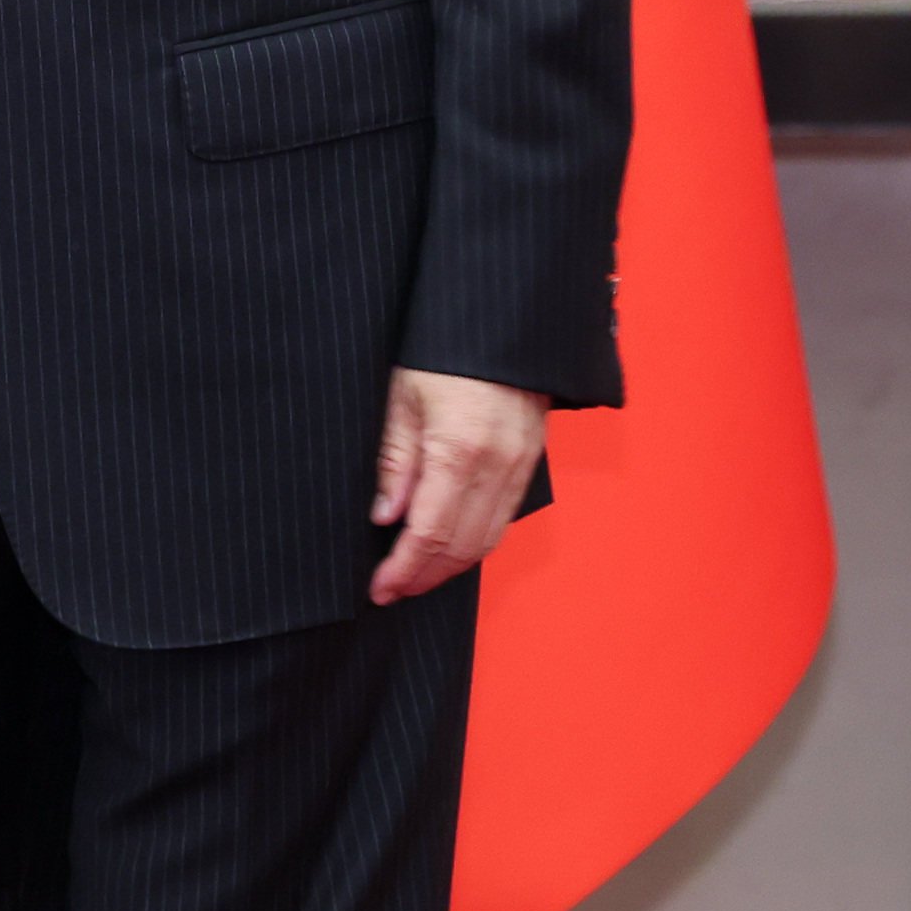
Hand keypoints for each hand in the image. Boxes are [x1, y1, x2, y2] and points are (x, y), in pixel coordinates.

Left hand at [368, 366, 549, 602]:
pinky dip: (476, 541)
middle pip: (462, 547)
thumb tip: (385, 516)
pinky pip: (504, 518)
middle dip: (425, 576)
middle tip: (392, 590)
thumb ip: (396, 460)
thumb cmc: (440, 349)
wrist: (502, 320)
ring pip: (488, 540)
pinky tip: (450, 545)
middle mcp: (497, 467)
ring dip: (451, 566)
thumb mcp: (402, 395)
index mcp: (458, 450)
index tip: (379, 588)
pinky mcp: (531, 462)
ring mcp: (520, 467)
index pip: (430, 533)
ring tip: (416, 575)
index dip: (404, 568)